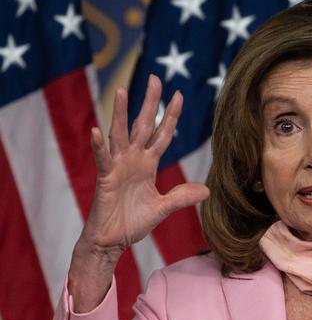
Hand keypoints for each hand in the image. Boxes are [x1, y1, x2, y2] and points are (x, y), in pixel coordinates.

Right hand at [69, 75, 208, 310]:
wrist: (113, 241)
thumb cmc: (133, 222)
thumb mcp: (163, 208)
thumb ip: (182, 197)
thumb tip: (207, 190)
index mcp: (148, 164)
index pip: (162, 134)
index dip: (171, 116)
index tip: (179, 95)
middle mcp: (133, 160)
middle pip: (143, 125)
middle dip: (149, 103)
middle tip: (154, 78)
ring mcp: (118, 167)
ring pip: (120, 134)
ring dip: (120, 114)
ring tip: (122, 91)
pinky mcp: (105, 179)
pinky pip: (102, 159)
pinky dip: (99, 146)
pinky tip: (96, 130)